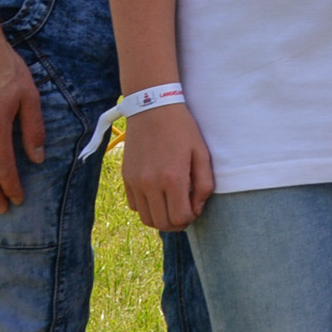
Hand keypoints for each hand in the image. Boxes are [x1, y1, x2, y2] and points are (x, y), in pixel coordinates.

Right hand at [121, 99, 214, 231]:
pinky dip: (147, 208)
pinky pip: (135, 206)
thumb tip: (197, 209)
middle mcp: (150, 184)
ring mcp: (135, 182)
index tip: (195, 207)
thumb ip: (204, 185)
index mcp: (172, 178)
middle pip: (162, 223)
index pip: (180, 217)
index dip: (191, 218)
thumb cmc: (182, 130)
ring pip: (146, 219)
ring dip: (161, 218)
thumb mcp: (202, 154)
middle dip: (177, 223)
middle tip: (185, 211)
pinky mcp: (126, 178)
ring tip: (172, 206)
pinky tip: (158, 196)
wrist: (152, 108)